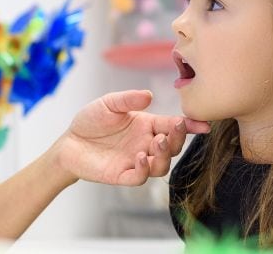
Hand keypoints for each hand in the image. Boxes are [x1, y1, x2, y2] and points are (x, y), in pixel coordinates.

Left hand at [53, 90, 208, 185]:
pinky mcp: (122, 175)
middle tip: (170, 132)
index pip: (173, 126)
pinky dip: (145, 169)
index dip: (190, 126)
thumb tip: (149, 95)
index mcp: (147, 125)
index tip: (203, 125)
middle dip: (177, 140)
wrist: (69, 142)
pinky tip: (140, 157)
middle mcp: (146, 144)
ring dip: (164, 155)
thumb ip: (128, 99)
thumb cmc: (91, 121)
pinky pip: (141, 177)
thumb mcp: (109, 103)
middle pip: (173, 147)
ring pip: (162, 165)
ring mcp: (136, 161)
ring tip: (156, 143)